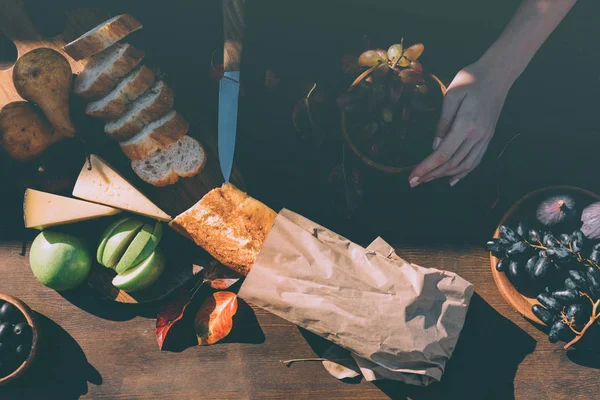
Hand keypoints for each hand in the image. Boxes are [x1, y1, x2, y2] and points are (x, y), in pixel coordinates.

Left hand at [408, 60, 511, 187]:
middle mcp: (478, 136)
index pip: (443, 154)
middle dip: (431, 175)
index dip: (426, 168)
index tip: (412, 177)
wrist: (498, 73)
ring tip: (428, 180)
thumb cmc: (471, 79)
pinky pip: (475, 160)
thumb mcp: (451, 96)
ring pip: (464, 165)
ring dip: (444, 175)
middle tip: (414, 182)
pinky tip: (452, 179)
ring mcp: (485, 138)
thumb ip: (442, 123)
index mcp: (466, 125)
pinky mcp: (488, 137)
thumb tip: (435, 147)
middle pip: (452, 163)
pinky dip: (463, 172)